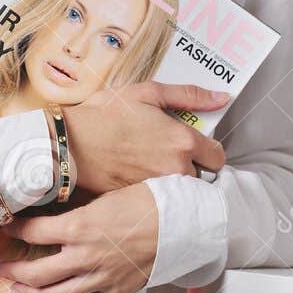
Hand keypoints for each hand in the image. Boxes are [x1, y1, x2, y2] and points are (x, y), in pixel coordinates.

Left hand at [0, 182, 159, 292]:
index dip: (15, 229)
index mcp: (79, 228)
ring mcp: (100, 277)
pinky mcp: (117, 290)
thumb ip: (78, 211)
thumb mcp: (105, 196)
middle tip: (3, 267)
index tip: (7, 227)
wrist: (181, 223)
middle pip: (36, 273)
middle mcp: (84, 256)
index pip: (33, 232)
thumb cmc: (147, 202)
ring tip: (19, 290)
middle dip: (14, 271)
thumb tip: (56, 212)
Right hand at [61, 81, 228, 194]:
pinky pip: (159, 198)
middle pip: (201, 176)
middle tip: (169, 152)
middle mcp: (175, 168)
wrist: (71, 143)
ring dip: (173, 179)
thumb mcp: (148, 93)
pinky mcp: (141, 199)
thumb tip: (222, 98)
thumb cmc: (106, 114)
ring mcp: (158, 187)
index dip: (209, 151)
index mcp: (183, 141)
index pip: (218, 157)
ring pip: (180, 189)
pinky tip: (138, 174)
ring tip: (151, 163)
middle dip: (190, 166)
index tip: (197, 146)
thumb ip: (189, 95)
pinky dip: (154, 189)